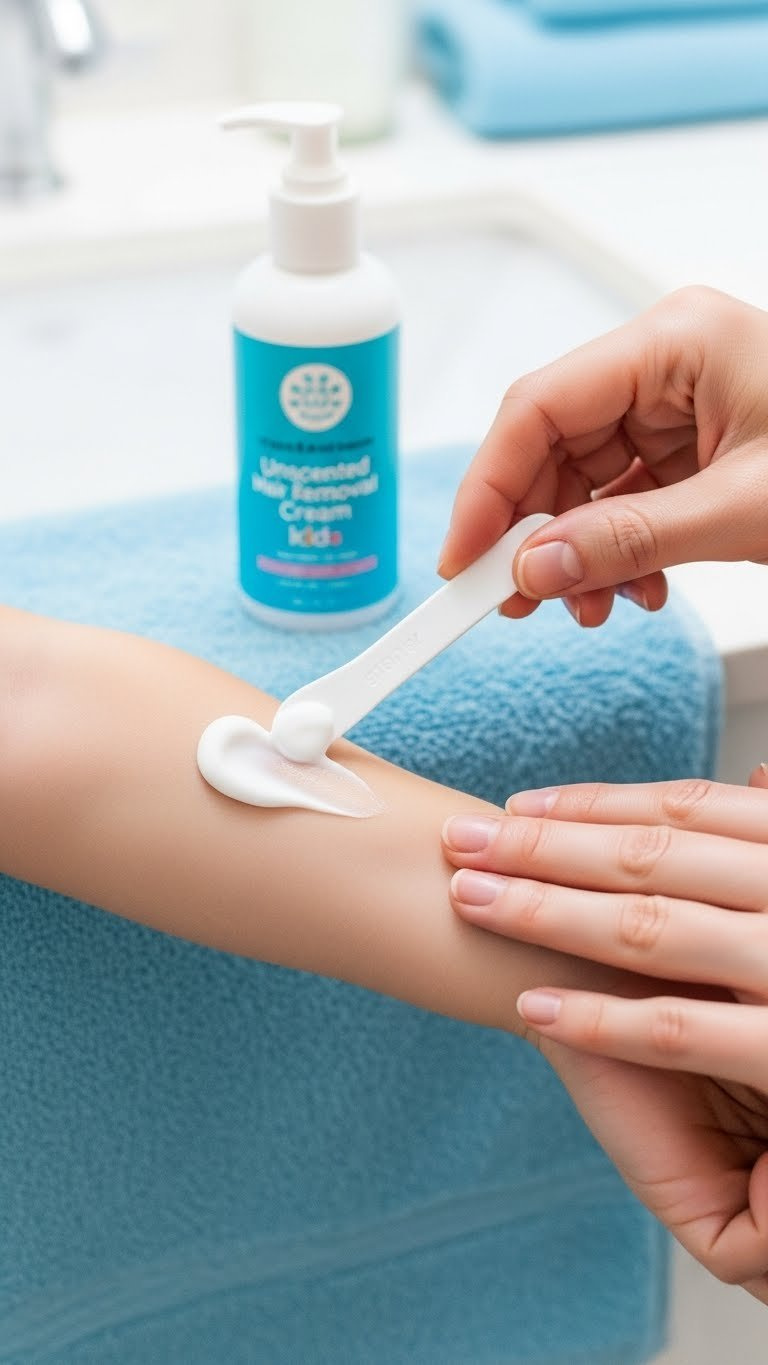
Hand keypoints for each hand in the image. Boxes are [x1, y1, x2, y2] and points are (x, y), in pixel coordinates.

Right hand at [438, 286, 767, 626]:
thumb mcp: (744, 510)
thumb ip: (630, 540)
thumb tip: (534, 568)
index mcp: (676, 341)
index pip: (540, 407)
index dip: (487, 488)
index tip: (462, 561)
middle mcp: (666, 362)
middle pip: (552, 444)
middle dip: (532, 530)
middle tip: (515, 600)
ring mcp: (677, 402)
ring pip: (582, 478)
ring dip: (575, 550)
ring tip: (590, 606)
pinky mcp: (690, 442)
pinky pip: (622, 497)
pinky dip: (614, 549)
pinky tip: (632, 587)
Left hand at [442, 768, 767, 1300]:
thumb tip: (761, 773)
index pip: (695, 813)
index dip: (600, 806)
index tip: (519, 807)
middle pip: (657, 859)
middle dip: (548, 847)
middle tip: (462, 840)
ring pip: (655, 930)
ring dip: (548, 911)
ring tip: (471, 900)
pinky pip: (678, 1032)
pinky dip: (601, 1018)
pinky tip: (534, 1006)